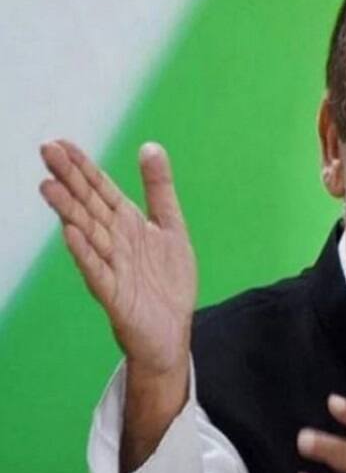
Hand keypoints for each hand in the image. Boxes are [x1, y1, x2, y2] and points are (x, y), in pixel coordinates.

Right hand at [39, 140, 195, 375]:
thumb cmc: (167, 280)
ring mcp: (112, 266)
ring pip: (87, 234)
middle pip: (89, 205)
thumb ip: (159, 188)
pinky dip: (84, 253)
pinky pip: (97, 271)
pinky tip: (71, 233)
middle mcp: (115, 241)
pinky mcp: (114, 294)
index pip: (101, 189)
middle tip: (46, 151)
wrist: (172, 329)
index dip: (84, 167)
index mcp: (128, 223)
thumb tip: (151, 146)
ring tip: (49, 186)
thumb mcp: (171, 226)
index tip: (61, 142)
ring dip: (68, 211)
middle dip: (70, 179)